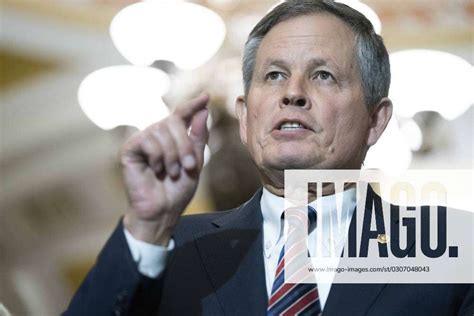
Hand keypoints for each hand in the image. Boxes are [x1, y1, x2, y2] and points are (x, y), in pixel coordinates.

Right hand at [121, 94, 208, 245]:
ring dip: (172, 155)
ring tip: (172, 173)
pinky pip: (147, 140)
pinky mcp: (130, 149)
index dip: (192, 105)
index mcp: (172, 137)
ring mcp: (142, 140)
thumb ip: (198, 136)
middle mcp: (156, 134)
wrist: (162, 211)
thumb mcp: (195, 162)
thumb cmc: (177, 190)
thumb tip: (203, 110)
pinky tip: (156, 170)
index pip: (181, 114)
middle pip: (173, 122)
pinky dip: (158, 157)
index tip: (206, 97)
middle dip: (185, 145)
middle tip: (189, 166)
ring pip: (161, 131)